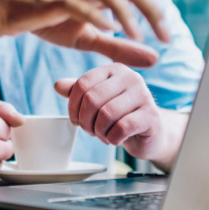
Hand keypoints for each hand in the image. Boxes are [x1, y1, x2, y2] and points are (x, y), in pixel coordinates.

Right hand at [0, 0, 208, 67]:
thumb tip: (157, 59)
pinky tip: (107, 28)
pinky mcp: (52, 0)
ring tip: (138, 35)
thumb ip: (121, 47)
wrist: (7, 14)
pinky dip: (95, 13)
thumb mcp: (89, 39)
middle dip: (154, 6)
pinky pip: (77, 2)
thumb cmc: (49, 22)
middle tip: (167, 36)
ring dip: (127, 9)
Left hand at [54, 64, 168, 161]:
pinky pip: (122, 128)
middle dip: (85, 121)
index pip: (82, 84)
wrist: (150, 133)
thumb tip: (57, 85)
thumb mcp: (98, 101)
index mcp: (114, 70)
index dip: (73, 106)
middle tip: (89, 131)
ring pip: (106, 114)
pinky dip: (112, 138)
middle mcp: (131, 78)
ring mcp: (144, 95)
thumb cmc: (121, 115)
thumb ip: (78, 92)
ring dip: (99, 131)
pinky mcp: (151, 116)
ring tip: (102, 135)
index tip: (75, 120)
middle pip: (92, 99)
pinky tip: (115, 139)